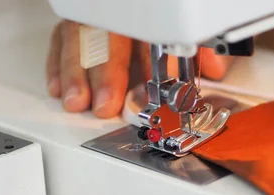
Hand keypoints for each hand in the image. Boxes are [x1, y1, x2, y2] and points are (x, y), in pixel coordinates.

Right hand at [46, 20, 233, 118]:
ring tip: (74, 101)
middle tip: (104, 104)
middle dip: (105, 73)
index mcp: (147, 13)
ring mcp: (92, 14)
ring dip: (74, 73)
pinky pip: (60, 38)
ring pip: (77, 37)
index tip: (145, 94)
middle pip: (107, 37)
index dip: (146, 67)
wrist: (137, 10)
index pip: (147, 37)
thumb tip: (215, 69)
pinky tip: (58, 87)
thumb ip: (202, 48)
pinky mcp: (75, 21)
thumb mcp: (192, 30)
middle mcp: (116, 10)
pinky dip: (57, 63)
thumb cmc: (167, 18)